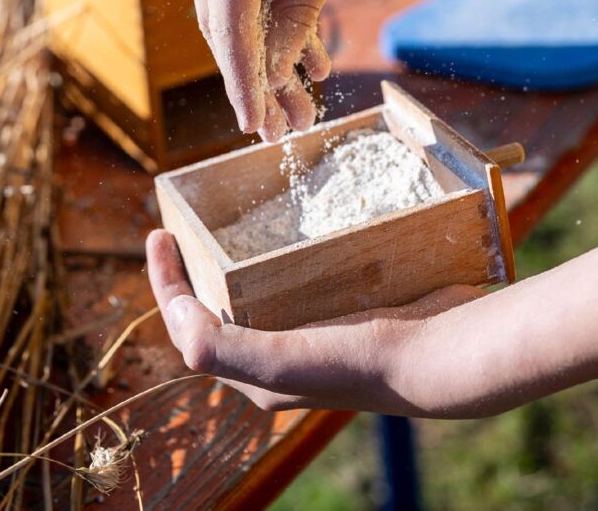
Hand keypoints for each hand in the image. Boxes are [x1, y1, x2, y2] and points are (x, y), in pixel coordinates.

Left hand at [146, 229, 482, 415]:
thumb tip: (173, 312)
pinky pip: (291, 278)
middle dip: (194, 270)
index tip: (158, 232)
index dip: (166, 281)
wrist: (439, 353)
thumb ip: (218, 345)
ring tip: (220, 225)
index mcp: (255, 372)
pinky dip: (273, 254)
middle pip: (217, 308)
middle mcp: (277, 354)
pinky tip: (278, 229)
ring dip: (231, 261)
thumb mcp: (280, 360)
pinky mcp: (337, 307)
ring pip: (254, 292)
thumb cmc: (358, 359)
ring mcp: (308, 330)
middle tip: (184, 226)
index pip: (189, 325)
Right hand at [181, 0, 435, 139]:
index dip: (243, 79)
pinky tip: (303, 53)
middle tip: (288, 123)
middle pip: (221, 15)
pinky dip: (266, 12)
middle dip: (256, 72)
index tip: (257, 126)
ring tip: (303, 98)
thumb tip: (270, 71)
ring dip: (264, 48)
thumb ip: (297, 10)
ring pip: (228, 1)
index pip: (228, 18)